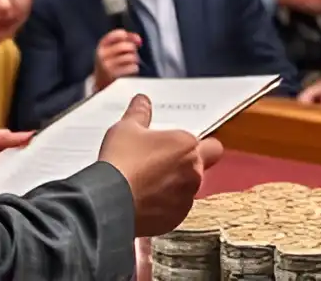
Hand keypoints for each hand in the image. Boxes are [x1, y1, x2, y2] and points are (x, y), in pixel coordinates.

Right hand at [94, 29, 142, 90]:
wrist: (101, 83)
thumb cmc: (111, 62)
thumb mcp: (113, 49)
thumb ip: (126, 40)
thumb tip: (138, 40)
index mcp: (102, 45)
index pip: (119, 34)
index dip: (130, 36)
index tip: (136, 42)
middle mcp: (102, 55)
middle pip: (127, 46)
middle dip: (133, 50)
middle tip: (131, 54)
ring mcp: (107, 66)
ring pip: (131, 57)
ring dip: (134, 60)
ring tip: (130, 63)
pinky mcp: (114, 76)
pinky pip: (132, 68)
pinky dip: (134, 69)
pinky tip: (129, 70)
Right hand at [99, 94, 224, 236]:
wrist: (108, 200)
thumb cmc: (120, 162)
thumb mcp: (126, 128)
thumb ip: (139, 113)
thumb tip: (142, 101)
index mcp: (187, 145)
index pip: (212, 146)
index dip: (198, 148)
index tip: (179, 149)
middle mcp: (193, 172)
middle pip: (199, 168)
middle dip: (184, 167)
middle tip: (158, 165)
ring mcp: (186, 197)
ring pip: (187, 190)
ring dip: (174, 187)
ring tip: (146, 184)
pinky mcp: (175, 218)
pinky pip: (175, 210)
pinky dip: (164, 206)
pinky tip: (143, 200)